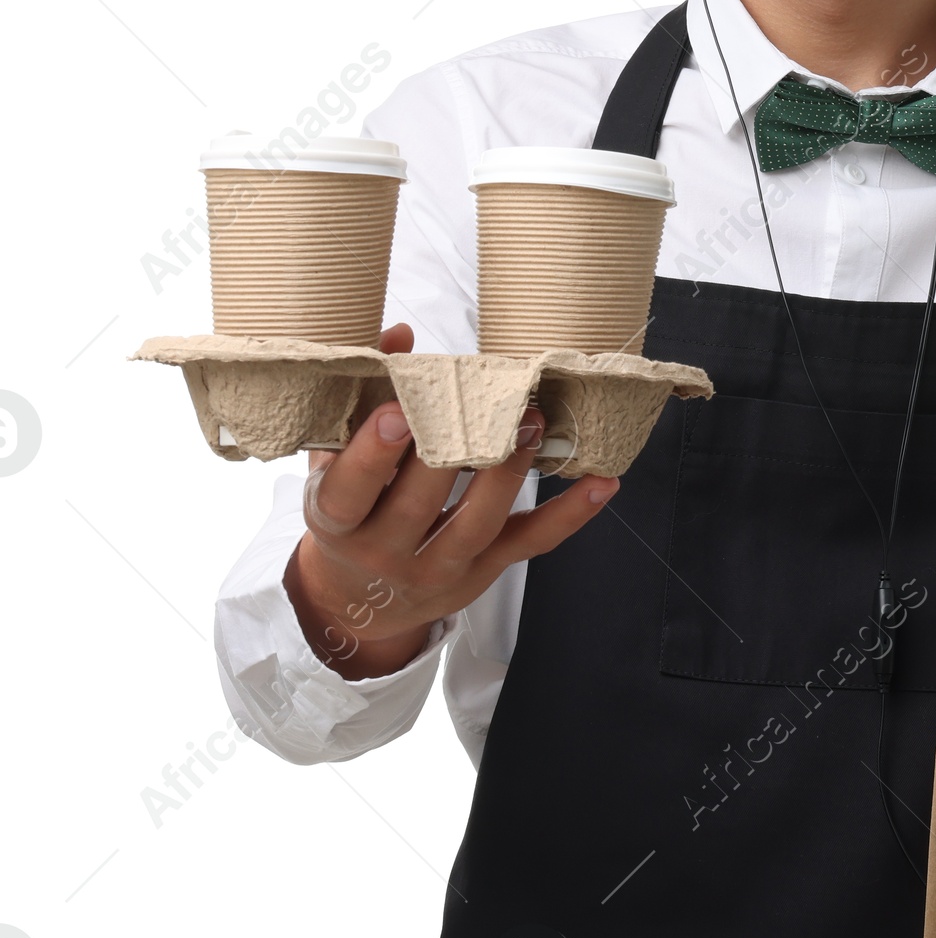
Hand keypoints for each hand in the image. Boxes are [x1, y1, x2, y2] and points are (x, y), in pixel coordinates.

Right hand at [283, 322, 619, 679]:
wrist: (358, 602)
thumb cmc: (350, 512)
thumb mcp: (331, 463)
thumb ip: (356, 400)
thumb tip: (399, 335)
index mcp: (337, 519)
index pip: (349, 491)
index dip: (372, 455)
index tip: (398, 412)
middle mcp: (384, 551)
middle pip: (418, 505)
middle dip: (452, 453)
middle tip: (483, 404)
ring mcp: (438, 568)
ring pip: (478, 524)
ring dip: (509, 474)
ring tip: (534, 423)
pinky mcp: (483, 574)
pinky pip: (530, 543)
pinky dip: (570, 515)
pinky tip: (602, 484)